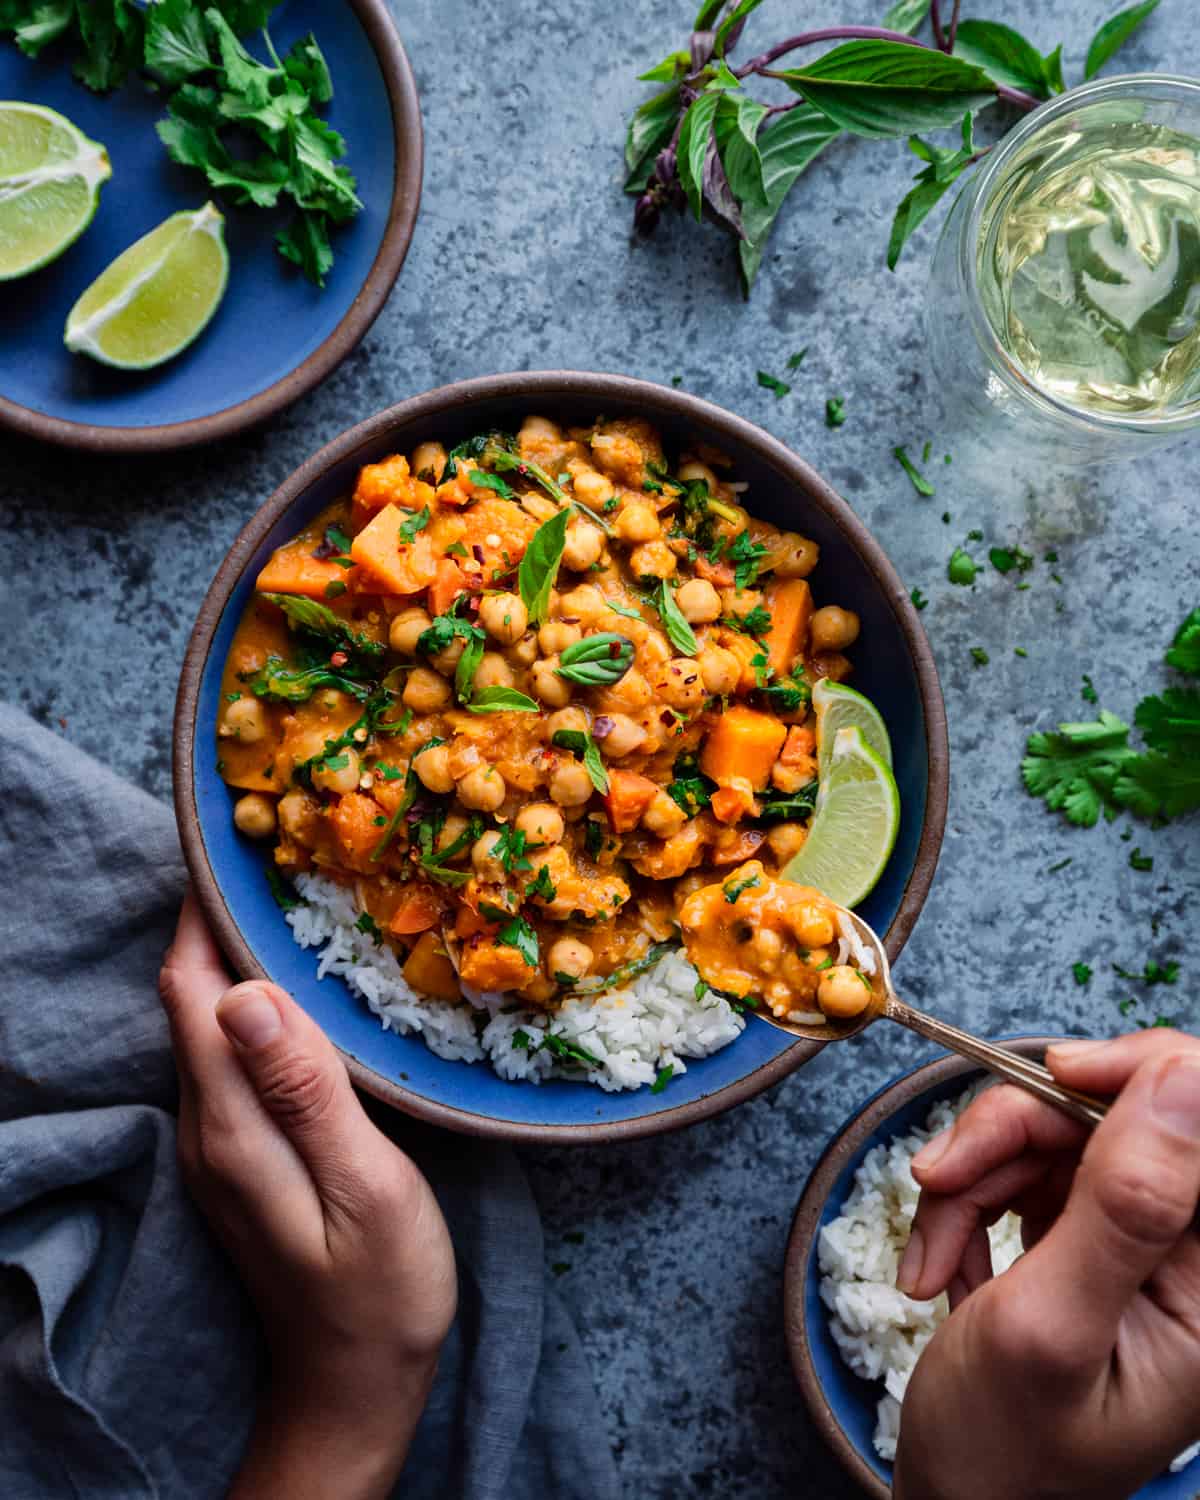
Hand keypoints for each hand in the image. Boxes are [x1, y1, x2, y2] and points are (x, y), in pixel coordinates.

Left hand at [158, 890, 455, 1499]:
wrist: (354, 1385)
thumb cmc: (379, 1292)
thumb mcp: (365, 1187)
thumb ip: (305, 1089)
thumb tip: (248, 992)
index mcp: (231, 1124)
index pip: (193, 991)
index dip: (204, 914)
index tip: (238, 844)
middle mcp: (208, 1124)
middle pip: (191, 998)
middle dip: (218, 919)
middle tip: (277, 852)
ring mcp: (220, 1143)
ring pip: (209, 1022)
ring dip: (235, 956)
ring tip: (290, 896)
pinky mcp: (241, 1154)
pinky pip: (231, 1053)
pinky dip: (253, 1000)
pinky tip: (298, 983)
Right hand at [893, 1031, 1199, 1499]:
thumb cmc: (1002, 1451)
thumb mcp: (1050, 1325)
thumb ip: (1122, 1202)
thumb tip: (1182, 1078)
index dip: (1140, 1073)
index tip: (1054, 1076)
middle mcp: (1187, 1255)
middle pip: (1118, 1113)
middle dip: (1016, 1133)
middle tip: (942, 1176)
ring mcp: (1135, 1241)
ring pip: (1059, 1131)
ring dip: (974, 1176)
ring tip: (932, 1257)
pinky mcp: (1085, 1234)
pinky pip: (1025, 1166)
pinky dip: (966, 1200)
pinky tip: (941, 1265)